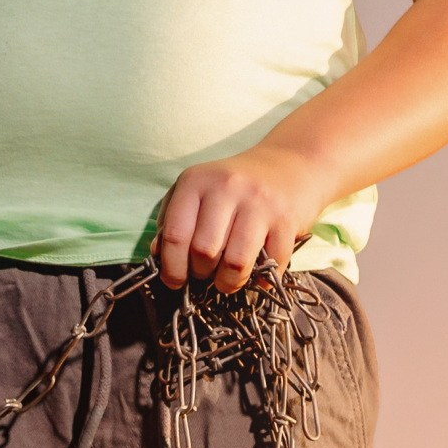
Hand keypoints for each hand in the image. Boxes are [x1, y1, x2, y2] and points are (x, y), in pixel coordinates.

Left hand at [152, 142, 331, 292]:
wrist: (290, 164)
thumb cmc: (234, 185)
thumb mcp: (196, 190)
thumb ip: (172, 219)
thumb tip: (157, 255)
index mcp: (196, 181)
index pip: (176, 235)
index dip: (172, 268)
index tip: (175, 281)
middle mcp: (227, 188)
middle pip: (205, 252)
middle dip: (201, 274)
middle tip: (205, 274)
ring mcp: (259, 203)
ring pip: (235, 263)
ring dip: (228, 283)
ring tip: (227, 280)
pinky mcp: (286, 220)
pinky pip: (271, 264)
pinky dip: (262, 279)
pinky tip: (256, 274)